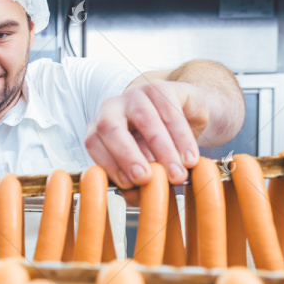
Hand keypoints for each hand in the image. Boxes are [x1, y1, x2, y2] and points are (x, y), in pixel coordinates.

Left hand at [84, 79, 208, 188]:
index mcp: (99, 127)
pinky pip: (171, 113)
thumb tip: (136, 196)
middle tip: (147, 178)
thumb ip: (136, 181)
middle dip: (127, 155)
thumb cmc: (157, 146)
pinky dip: (182, 139)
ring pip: (145, 120)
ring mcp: (135, 94)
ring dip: (162, 150)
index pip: (93, 143)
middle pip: (110, 127)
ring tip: (177, 174)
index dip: (108, 163)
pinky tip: (189, 158)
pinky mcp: (161, 87)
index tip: (128, 184)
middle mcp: (112, 107)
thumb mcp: (144, 164)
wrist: (187, 116)